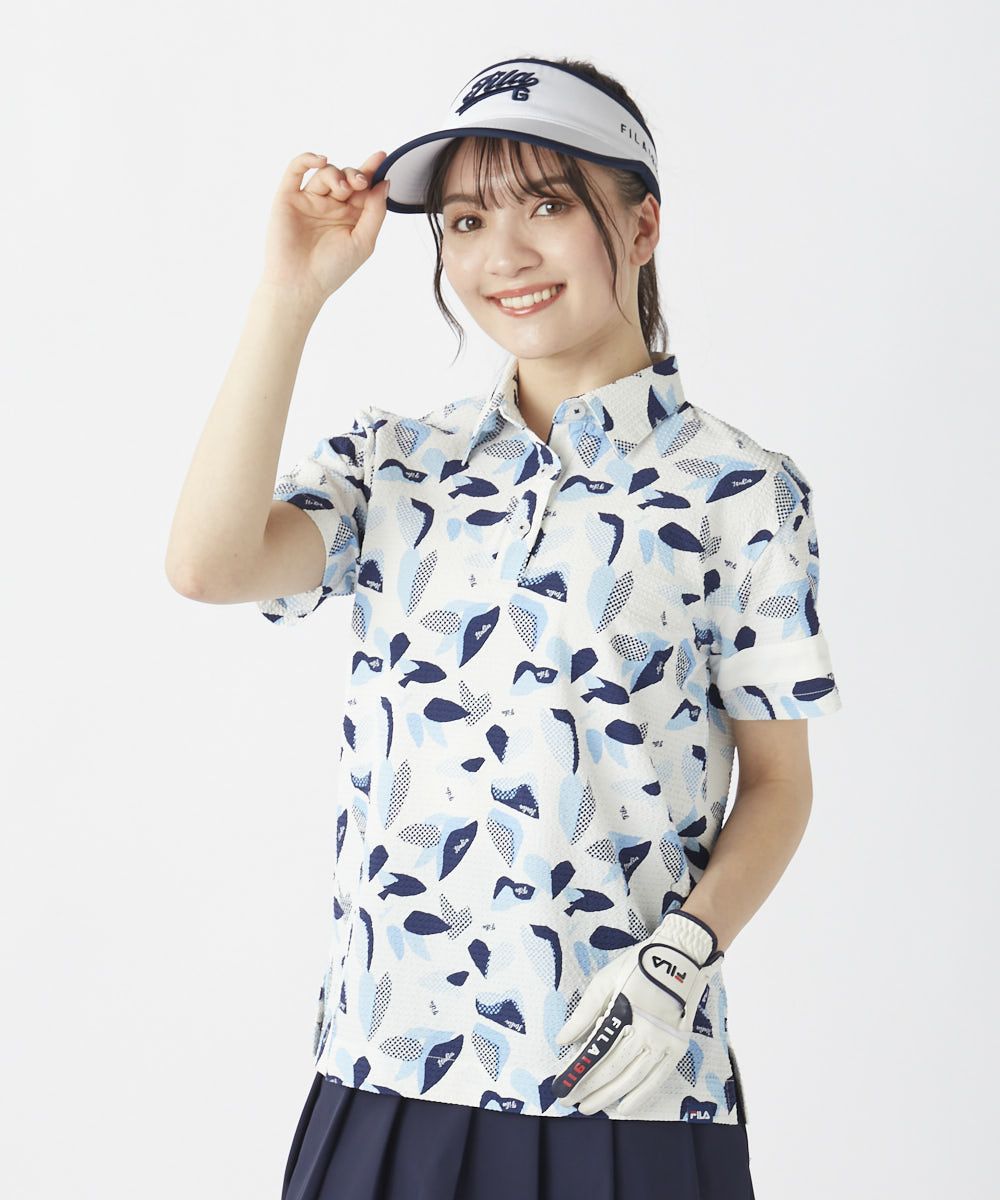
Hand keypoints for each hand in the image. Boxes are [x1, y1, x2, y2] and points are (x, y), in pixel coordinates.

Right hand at [260, 150, 390, 305]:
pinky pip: (295, 170)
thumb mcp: (364, 241)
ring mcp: (309, 200)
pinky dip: (307, 159)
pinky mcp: (288, 198)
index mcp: (351, 216)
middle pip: (346, 176)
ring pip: (325, 173)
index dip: (372, 170)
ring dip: (336, 174)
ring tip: (342, 189)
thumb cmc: (333, 269)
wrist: (300, 284)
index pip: (363, 188)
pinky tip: (321, 160)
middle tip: (360, 183)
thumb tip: (384, 182)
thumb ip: (375, 211)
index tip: (381, 158)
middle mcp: (330, 206)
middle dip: (355, 174)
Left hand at [553, 910, 721, 1115]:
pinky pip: (658, 1079)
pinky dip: (640, 1096)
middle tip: (568, 1101)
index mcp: (622, 1011)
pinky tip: (624, 1108)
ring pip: (632, 1078)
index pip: (594, 1050)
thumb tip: (562, 1041)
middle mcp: (645, 1031)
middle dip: (587, 1087)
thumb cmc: (636, 967)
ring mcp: (663, 1041)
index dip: (576, 1071)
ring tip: (588, 1107)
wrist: (680, 958)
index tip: (560, 1086)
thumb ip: (584, 1013)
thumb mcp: (604, 980)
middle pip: (612, 1068)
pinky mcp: (678, 1047)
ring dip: (608, 1096)